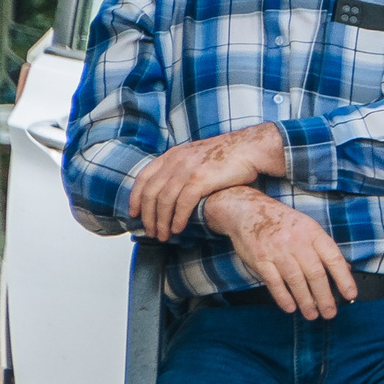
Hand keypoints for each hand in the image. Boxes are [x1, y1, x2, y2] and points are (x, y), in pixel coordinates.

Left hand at [130, 124, 283, 241]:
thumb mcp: (196, 156)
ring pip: (164, 201)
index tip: (134, 214)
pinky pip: (183, 203)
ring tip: (163, 235)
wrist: (250, 148)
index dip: (135, 198)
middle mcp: (175, 161)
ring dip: (161, 221)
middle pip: (151, 193)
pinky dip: (178, 218)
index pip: (143, 178)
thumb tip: (171, 188)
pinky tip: (177, 228)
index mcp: (172, 155)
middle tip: (150, 231)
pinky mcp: (201, 179)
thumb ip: (181, 168)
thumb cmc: (228, 156)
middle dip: (148, 216)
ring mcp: (187, 170)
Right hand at [209, 189, 358, 318]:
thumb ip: (325, 248)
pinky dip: (283, 297)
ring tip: (312, 314)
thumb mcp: (308, 228)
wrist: (248, 210)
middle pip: (315, 273)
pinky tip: (290, 307)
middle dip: (324, 296)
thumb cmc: (283, 222)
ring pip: (296, 280)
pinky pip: (274, 282)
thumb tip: (345, 269)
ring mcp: (277, 250)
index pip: (333, 258)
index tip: (350, 294)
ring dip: (305, 301)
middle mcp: (296, 242)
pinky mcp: (260, 259)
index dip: (344, 278)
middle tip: (330, 313)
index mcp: (313, 233)